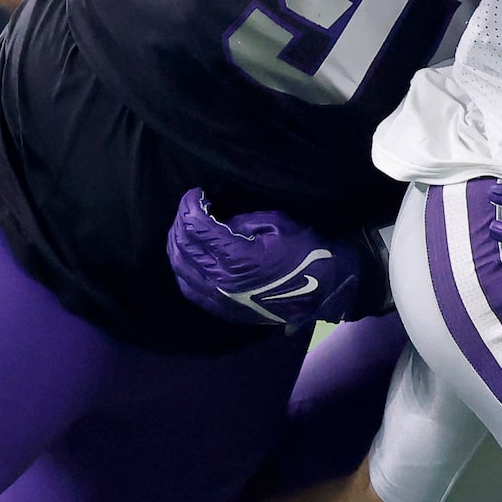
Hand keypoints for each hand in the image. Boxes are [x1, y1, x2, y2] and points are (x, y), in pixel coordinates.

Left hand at [167, 189, 363, 333]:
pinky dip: (182, 265)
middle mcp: (220, 281)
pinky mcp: (220, 310)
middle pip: (181, 244)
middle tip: (192, 206)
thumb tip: (214, 219)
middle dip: (181, 219)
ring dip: (178, 240)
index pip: (194, 225)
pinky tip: (190, 253)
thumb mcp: (275, 224)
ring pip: (179, 265)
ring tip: (188, 226)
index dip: (190, 203)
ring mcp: (218, 299)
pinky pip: (186, 286)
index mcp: (235, 258)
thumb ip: (239, 221)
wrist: (323, 292)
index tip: (197, 192)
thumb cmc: (304, 253)